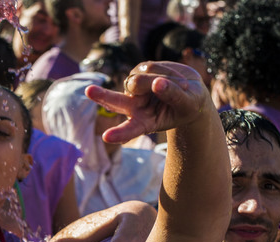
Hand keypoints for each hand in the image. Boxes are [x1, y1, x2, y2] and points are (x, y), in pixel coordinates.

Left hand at [86, 61, 209, 143]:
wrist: (191, 92)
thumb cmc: (189, 105)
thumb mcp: (188, 104)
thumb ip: (173, 95)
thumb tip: (157, 83)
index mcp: (144, 124)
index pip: (129, 130)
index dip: (119, 134)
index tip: (106, 137)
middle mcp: (134, 108)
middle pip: (116, 102)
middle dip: (103, 96)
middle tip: (89, 91)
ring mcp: (134, 90)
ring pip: (139, 79)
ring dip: (160, 78)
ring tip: (178, 85)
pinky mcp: (138, 73)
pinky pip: (147, 67)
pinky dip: (162, 69)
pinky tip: (170, 77)